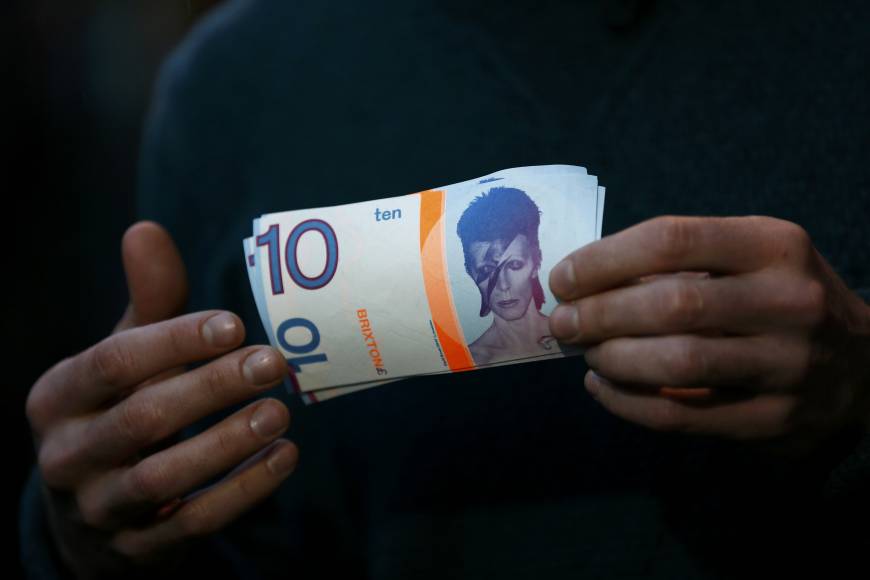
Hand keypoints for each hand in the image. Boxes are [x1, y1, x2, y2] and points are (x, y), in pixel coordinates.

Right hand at [25, 222, 297, 576]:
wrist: (93, 509)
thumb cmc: (118, 409)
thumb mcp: (124, 358)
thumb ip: (146, 303)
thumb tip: (146, 230)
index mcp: (59, 396)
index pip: (113, 362)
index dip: (174, 341)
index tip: (234, 323)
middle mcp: (67, 454)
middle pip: (142, 418)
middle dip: (211, 388)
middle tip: (273, 362)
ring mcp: (98, 507)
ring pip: (163, 478)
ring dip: (227, 443)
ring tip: (281, 412)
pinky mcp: (136, 547)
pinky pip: (192, 523)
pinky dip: (242, 491)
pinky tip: (284, 457)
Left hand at [548, 216, 869, 453]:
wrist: (862, 364)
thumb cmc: (779, 297)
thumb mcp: (751, 256)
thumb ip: (682, 260)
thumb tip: (585, 277)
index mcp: (774, 245)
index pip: (672, 239)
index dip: (604, 259)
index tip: (564, 277)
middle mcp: (789, 300)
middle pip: (671, 304)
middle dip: (599, 314)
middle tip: (562, 322)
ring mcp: (788, 364)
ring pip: (678, 362)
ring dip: (613, 359)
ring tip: (585, 353)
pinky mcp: (775, 418)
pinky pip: (683, 416)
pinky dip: (629, 403)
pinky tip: (602, 389)